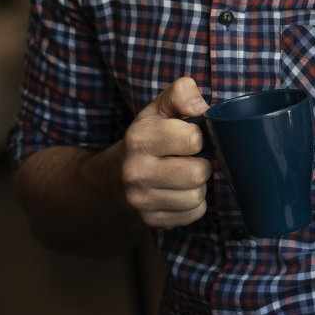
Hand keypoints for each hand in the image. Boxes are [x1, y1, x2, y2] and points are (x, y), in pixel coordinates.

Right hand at [119, 77, 212, 227]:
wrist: (113, 177)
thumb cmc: (147, 137)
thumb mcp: (159, 108)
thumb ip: (181, 93)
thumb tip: (200, 107)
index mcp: (139, 139)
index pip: (193, 140)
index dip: (199, 136)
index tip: (191, 136)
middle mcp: (136, 172)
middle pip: (199, 173)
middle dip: (201, 163)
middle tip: (190, 158)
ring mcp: (141, 201)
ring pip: (197, 196)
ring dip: (199, 185)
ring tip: (184, 174)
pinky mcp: (151, 221)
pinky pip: (194, 214)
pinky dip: (194, 204)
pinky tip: (180, 191)